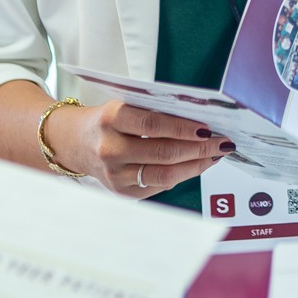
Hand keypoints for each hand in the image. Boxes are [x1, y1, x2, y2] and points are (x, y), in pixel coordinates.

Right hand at [50, 99, 231, 198]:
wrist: (75, 142)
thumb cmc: (108, 120)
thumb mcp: (125, 105)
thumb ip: (156, 112)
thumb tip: (200, 121)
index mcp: (111, 119)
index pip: (153, 125)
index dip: (184, 128)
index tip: (208, 128)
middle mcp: (110, 149)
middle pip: (164, 153)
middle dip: (200, 148)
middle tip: (223, 142)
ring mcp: (115, 174)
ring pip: (165, 175)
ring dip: (196, 165)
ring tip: (215, 155)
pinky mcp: (122, 192)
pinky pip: (160, 186)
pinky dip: (182, 176)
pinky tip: (196, 165)